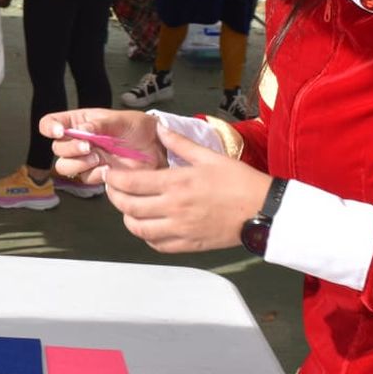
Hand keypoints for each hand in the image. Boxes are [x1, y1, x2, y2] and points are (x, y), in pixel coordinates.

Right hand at [41, 108, 165, 183]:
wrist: (155, 147)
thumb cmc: (137, 127)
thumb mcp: (119, 120)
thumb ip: (100, 124)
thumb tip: (82, 130)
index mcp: (79, 122)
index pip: (51, 122)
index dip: (49, 127)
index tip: (60, 132)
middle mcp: (77, 140)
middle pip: (57, 148)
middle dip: (70, 148)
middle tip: (88, 146)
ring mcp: (85, 158)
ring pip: (65, 166)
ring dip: (78, 163)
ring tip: (97, 158)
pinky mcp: (95, 174)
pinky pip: (84, 178)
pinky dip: (94, 174)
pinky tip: (107, 168)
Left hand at [102, 127, 270, 252]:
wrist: (263, 210)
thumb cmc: (239, 181)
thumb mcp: (210, 156)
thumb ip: (180, 143)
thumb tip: (160, 128)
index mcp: (177, 183)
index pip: (132, 182)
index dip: (114, 178)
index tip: (109, 173)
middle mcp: (174, 208)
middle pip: (129, 207)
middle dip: (114, 197)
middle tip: (113, 189)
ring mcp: (180, 229)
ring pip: (139, 229)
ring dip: (127, 219)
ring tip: (128, 208)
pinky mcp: (189, 245)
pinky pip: (158, 245)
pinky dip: (147, 237)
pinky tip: (148, 226)